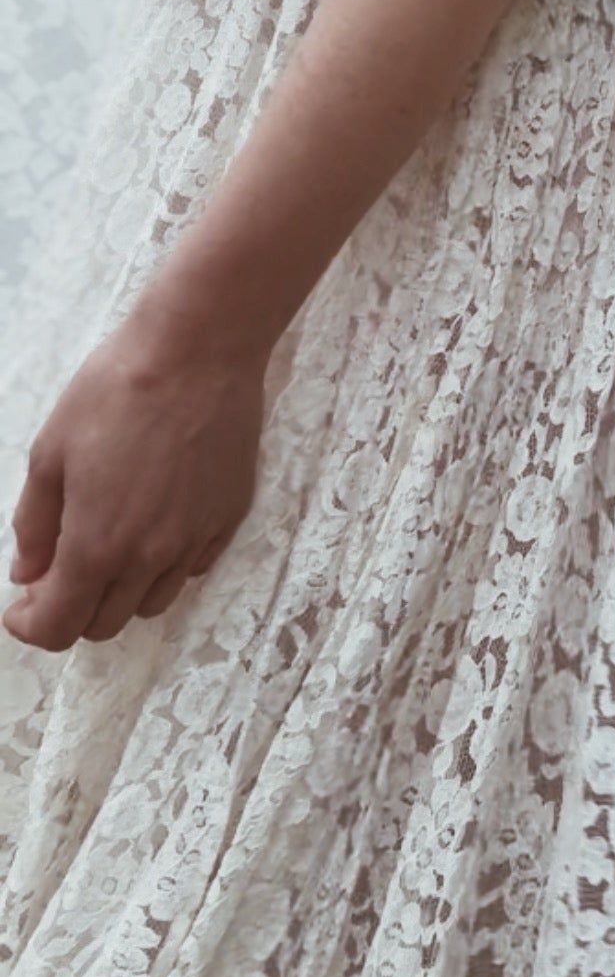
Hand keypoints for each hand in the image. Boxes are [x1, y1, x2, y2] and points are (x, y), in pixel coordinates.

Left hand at [3, 306, 266, 654]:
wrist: (199, 349)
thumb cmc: (116, 389)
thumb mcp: (51, 450)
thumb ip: (34, 523)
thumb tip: (28, 573)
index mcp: (97, 546)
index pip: (61, 627)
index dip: (33, 626)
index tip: (22, 606)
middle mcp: (150, 557)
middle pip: (106, 623)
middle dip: (73, 609)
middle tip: (59, 570)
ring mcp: (196, 539)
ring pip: (153, 602)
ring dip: (121, 592)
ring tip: (109, 546)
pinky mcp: (229, 516)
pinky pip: (192, 567)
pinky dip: (165, 565)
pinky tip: (154, 524)